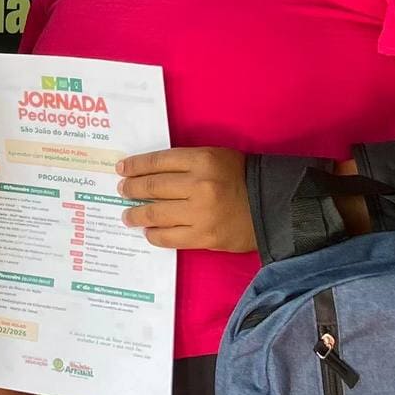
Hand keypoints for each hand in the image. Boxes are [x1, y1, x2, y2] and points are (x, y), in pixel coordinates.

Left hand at [118, 146, 256, 252]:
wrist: (273, 205)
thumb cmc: (241, 177)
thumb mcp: (215, 157)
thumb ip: (185, 163)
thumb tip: (149, 173)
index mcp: (202, 160)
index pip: (157, 161)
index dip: (135, 165)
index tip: (121, 169)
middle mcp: (198, 185)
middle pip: (152, 187)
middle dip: (131, 189)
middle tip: (122, 191)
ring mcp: (200, 214)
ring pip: (156, 214)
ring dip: (136, 215)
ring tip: (128, 216)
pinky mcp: (204, 237)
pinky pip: (169, 237)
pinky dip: (155, 235)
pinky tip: (149, 232)